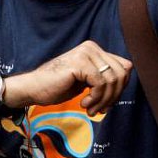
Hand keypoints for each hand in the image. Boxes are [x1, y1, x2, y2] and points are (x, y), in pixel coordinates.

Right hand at [3, 42, 131, 117]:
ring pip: (112, 80)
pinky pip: (100, 83)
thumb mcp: (86, 81)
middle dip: (114, 96)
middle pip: (122, 74)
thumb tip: (124, 82)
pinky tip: (83, 103)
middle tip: (100, 109)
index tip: (106, 103)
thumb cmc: (57, 87)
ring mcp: (86, 53)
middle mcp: (92, 48)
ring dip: (103, 100)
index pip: (125, 68)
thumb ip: (103, 78)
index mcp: (95, 50)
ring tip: (90, 109)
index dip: (120, 88)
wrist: (33, 88)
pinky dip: (95, 98)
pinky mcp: (80, 62)